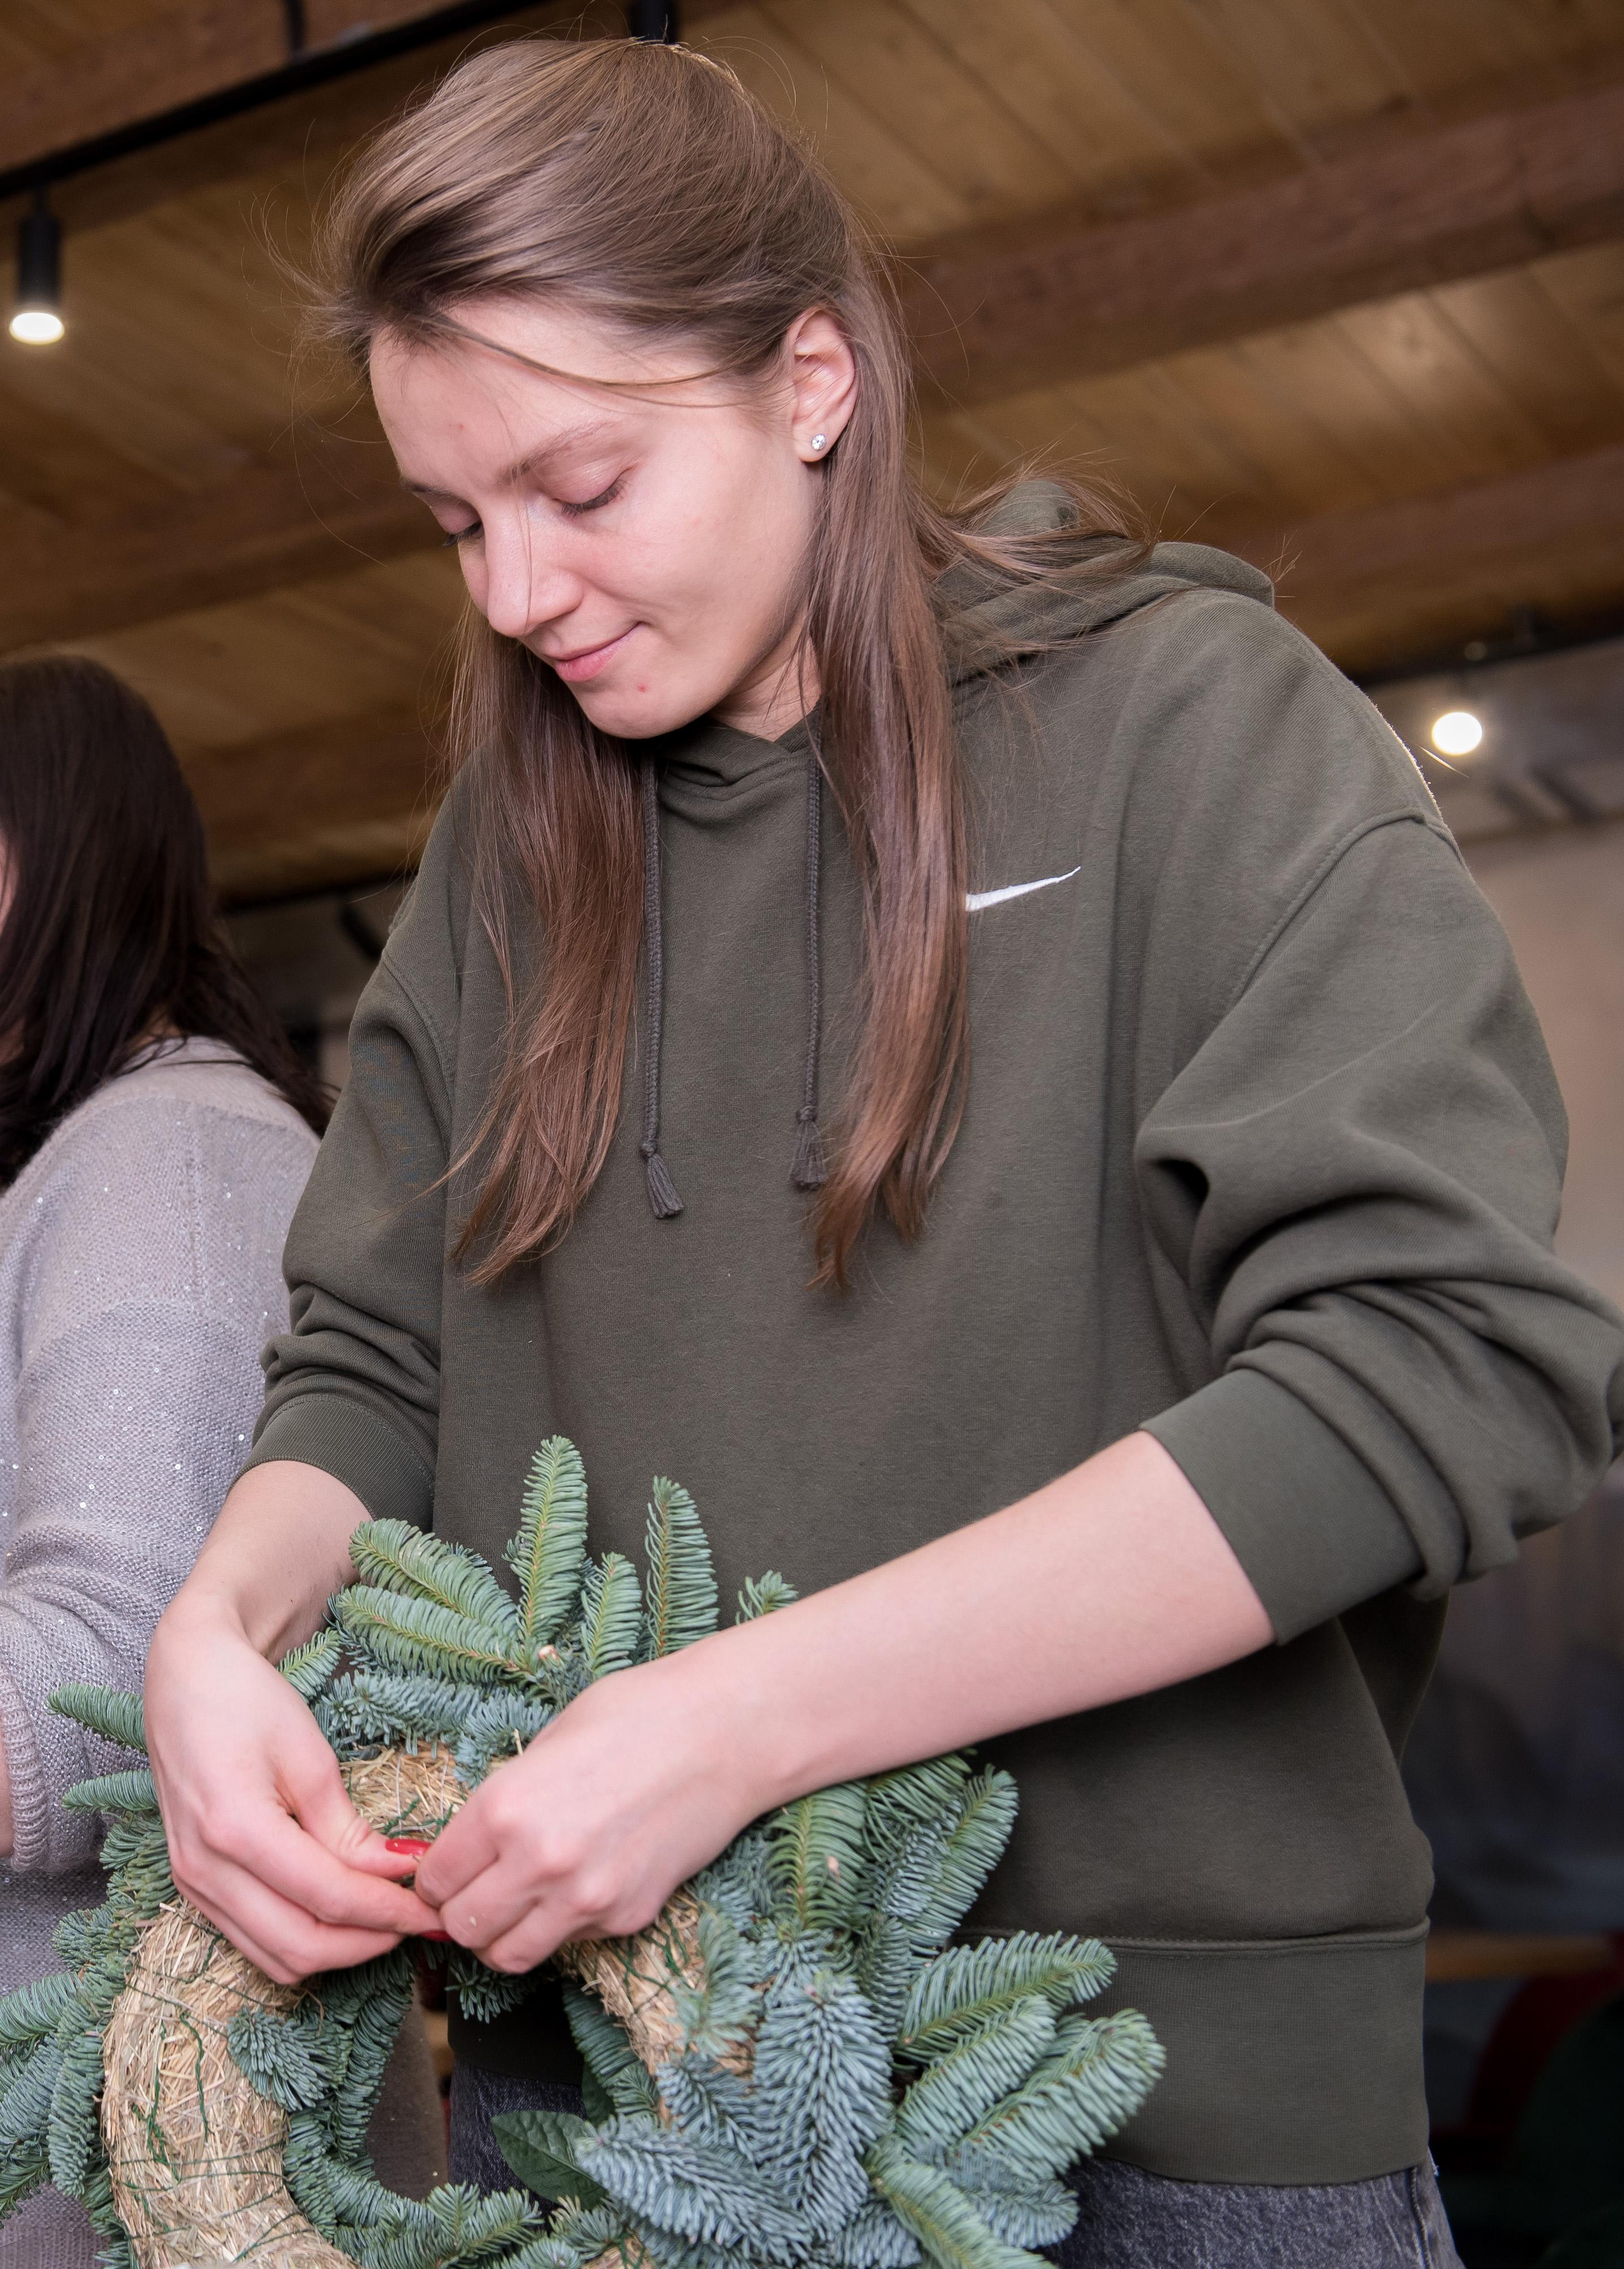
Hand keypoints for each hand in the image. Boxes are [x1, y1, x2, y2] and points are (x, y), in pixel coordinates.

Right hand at [145, 1601, 441, 1982]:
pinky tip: (342, 1917)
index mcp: (234, 1829)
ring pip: (276, 1957)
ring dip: (338, 1951)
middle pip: (301, 1946)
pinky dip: (304, 1942)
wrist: (186, 1679)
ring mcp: (192, 1884)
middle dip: (369, 1942)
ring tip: (388, 1921)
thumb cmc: (247, 1701)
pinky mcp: (193, 1887)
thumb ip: (347, 1830)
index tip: (434, 1908)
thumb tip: (398, 1873)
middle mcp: (204, 1870)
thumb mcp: (309, 1757)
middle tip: (419, 1920)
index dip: (389, 1910)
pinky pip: (253, 1941)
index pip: (328, 1897)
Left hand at [415, 1645, 762, 1973]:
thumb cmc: (639, 1716)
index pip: (436, 1879)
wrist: (726, 1733)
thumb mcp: (549, 1741)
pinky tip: (580, 1885)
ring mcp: (585, 1899)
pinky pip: (570, 1943)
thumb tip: (471, 1842)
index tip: (448, 1869)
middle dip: (461, 1912)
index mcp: (505, 1807)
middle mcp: (537, 1863)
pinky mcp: (627, 1916)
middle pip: (463, 1927)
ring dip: (504, 1934)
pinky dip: (562, 1926)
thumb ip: (505, 1798)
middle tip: (477, 1890)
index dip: (436, 1876)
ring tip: (519, 1903)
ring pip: (509, 1955)